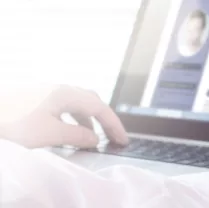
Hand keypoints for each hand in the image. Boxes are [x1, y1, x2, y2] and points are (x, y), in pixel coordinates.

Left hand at [0, 85, 127, 147]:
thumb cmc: (13, 123)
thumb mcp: (49, 133)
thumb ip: (77, 136)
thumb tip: (95, 138)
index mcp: (66, 94)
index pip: (100, 107)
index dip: (114, 124)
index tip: (123, 140)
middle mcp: (61, 89)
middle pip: (92, 101)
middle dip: (105, 119)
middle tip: (114, 136)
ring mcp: (49, 93)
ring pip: (79, 104)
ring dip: (90, 120)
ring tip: (94, 137)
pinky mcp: (40, 99)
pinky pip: (67, 107)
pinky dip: (76, 119)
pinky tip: (72, 130)